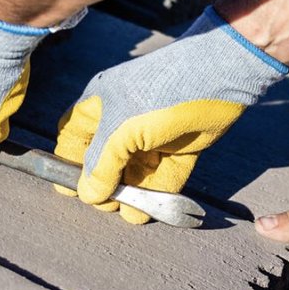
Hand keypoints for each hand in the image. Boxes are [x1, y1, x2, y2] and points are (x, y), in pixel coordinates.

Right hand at [55, 6, 288, 222]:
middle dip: (102, 184)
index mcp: (100, 105)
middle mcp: (123, 121)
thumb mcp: (122, 129)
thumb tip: (87, 194)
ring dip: (128, 195)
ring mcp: (151, 136)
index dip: (68, 162)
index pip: (74, 137)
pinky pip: (160, 176)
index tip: (68, 189)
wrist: (220, 77)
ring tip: (128, 212)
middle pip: (103, 161)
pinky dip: (152, 195)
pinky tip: (144, 213)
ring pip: (132, 172)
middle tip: (105, 202)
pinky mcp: (177, 148)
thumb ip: (101, 164)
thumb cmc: (161, 92)